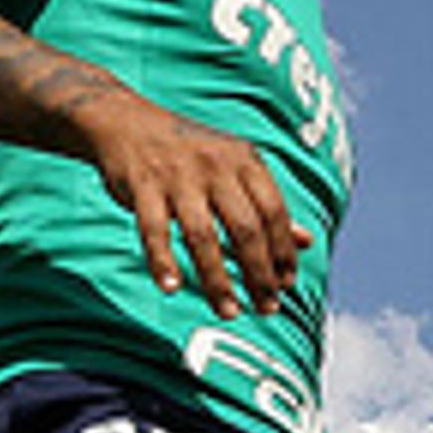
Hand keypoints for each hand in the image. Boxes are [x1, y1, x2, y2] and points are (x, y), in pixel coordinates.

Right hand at [78, 87, 307, 316]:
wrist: (125, 121)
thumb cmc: (189, 153)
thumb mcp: (235, 168)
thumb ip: (267, 205)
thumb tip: (306, 242)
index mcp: (245, 161)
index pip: (274, 213)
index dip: (283, 253)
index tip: (286, 285)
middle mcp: (215, 167)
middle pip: (245, 229)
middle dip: (259, 274)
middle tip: (267, 308)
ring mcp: (177, 176)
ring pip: (202, 237)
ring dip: (217, 280)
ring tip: (229, 311)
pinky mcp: (142, 186)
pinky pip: (154, 230)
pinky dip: (162, 261)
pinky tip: (171, 288)